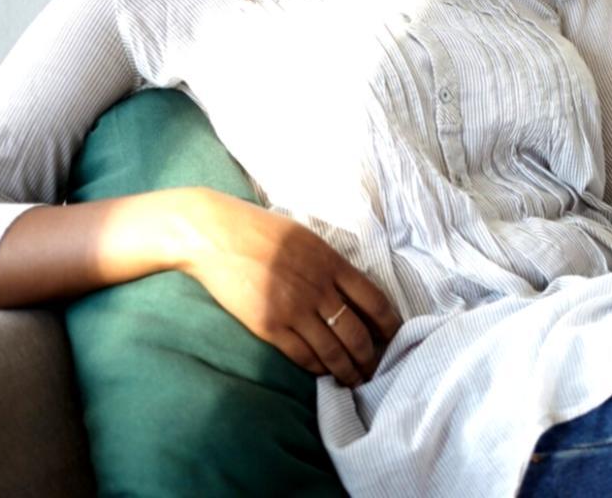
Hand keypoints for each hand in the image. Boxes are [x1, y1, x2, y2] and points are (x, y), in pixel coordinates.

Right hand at [177, 189, 403, 387]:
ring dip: (348, 370)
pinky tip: (324, 373)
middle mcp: (319, 289)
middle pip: (357, 333)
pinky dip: (318, 368)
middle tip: (376, 370)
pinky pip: (302, 355)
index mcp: (332, 263)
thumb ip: (331, 264)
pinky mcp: (269, 326)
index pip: (374, 300)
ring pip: (332, 351)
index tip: (395, 338)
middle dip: (370, 357)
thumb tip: (351, 289)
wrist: (216, 236)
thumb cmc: (261, 230)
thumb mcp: (307, 239)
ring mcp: (294, 309)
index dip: (389, 324)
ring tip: (356, 381)